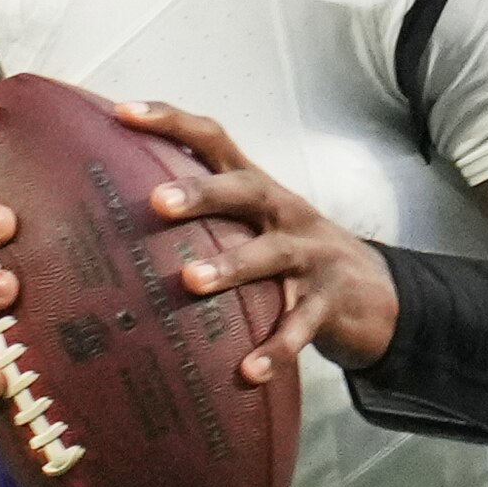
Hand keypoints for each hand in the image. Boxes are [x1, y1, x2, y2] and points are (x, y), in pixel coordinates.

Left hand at [123, 100, 398, 384]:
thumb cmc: (289, 256)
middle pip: (245, 190)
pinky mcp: (329, 304)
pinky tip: (247, 372)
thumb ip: (203, 217)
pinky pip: (300, 327)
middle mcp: (284, 213)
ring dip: (232, 266)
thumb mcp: (253, 225)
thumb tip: (111, 224)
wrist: (376, 293)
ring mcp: (310, 257)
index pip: (213, 141)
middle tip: (156, 202)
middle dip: (202, 192)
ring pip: (271, 255)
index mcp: (258, 189)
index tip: (122, 113)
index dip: (171, 121)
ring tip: (192, 282)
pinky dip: (275, 349)